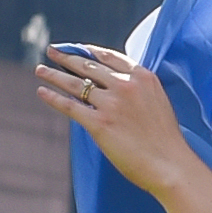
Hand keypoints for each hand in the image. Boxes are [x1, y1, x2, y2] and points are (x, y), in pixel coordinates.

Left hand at [39, 43, 201, 196]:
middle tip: (52, 51)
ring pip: (75, 83)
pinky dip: (53, 97)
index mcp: (143, 77)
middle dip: (67, 56)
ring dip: (54, 75)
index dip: (88, 50)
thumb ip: (138, 89)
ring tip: (40, 70)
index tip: (76, 48)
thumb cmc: (166, 140)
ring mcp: (111, 104)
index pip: (109, 56)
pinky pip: (70, 106)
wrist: (171, 165)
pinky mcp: (99, 124)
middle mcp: (126, 85)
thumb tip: (115, 86)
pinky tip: (42, 92)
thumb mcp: (158, 101)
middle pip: (88, 65)